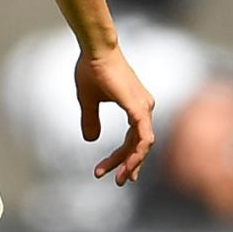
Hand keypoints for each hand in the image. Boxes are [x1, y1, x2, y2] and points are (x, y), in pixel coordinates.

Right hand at [75, 45, 156, 184]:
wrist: (95, 49)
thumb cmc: (92, 69)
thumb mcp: (88, 101)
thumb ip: (91, 120)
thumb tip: (91, 139)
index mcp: (136, 106)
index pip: (133, 139)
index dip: (122, 157)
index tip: (108, 171)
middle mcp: (144, 107)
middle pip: (138, 144)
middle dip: (127, 165)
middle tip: (118, 181)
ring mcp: (144, 107)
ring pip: (143, 145)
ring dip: (131, 164)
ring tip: (119, 180)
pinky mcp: (139, 107)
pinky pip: (143, 138)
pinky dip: (137, 154)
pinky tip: (128, 166)